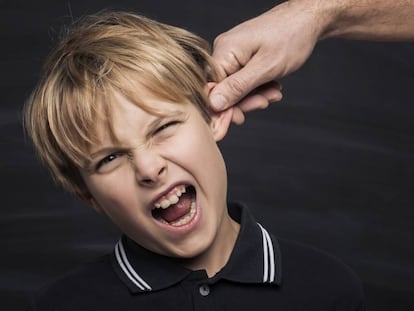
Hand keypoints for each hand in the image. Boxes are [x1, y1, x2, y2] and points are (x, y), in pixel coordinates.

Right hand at [209, 1, 325, 120]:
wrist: (307, 19)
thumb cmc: (291, 36)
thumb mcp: (265, 67)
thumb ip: (238, 87)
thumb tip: (213, 103)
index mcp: (224, 51)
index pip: (211, 88)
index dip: (224, 107)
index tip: (240, 118)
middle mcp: (224, 52)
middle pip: (223, 89)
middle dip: (244, 100)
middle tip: (265, 102)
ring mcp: (233, 55)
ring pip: (235, 87)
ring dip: (255, 95)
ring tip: (274, 93)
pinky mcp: (242, 57)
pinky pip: (244, 80)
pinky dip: (258, 87)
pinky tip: (272, 86)